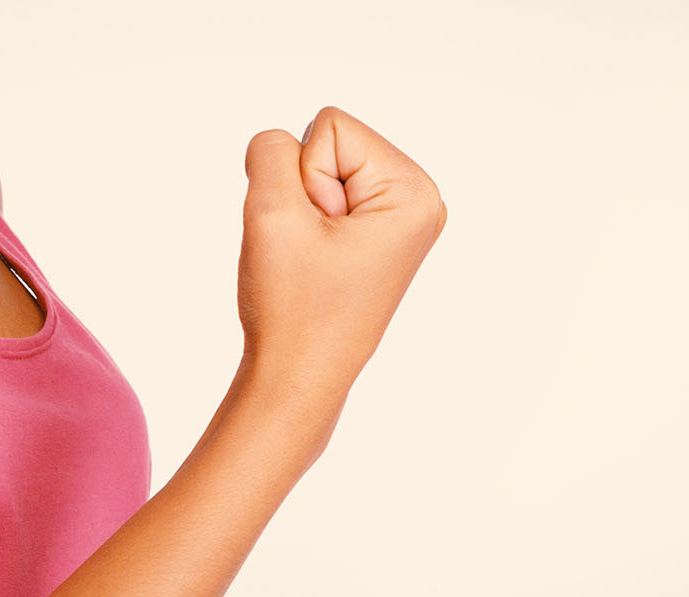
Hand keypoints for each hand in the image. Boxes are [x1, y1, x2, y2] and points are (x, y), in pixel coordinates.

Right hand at [236, 106, 446, 401]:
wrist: (295, 376)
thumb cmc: (293, 307)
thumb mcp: (273, 214)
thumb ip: (271, 152)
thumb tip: (276, 141)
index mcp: (413, 192)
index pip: (329, 128)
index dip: (303, 177)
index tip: (313, 234)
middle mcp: (416, 200)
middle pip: (328, 144)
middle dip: (302, 191)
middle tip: (309, 251)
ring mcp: (394, 219)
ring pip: (317, 171)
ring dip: (297, 210)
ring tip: (308, 260)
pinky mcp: (371, 235)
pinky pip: (319, 197)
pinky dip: (301, 224)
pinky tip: (311, 264)